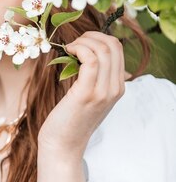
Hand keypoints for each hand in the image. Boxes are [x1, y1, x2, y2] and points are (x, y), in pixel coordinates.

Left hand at [37, 31, 125, 160]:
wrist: (63, 144)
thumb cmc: (70, 118)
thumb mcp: (89, 95)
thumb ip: (93, 77)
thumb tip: (85, 53)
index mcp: (117, 87)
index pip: (117, 49)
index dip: (98, 38)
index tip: (80, 42)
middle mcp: (115, 88)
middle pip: (113, 45)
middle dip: (91, 36)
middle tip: (74, 44)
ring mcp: (103, 92)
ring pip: (103, 50)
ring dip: (83, 41)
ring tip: (69, 49)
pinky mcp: (87, 94)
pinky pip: (91, 60)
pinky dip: (79, 49)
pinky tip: (68, 52)